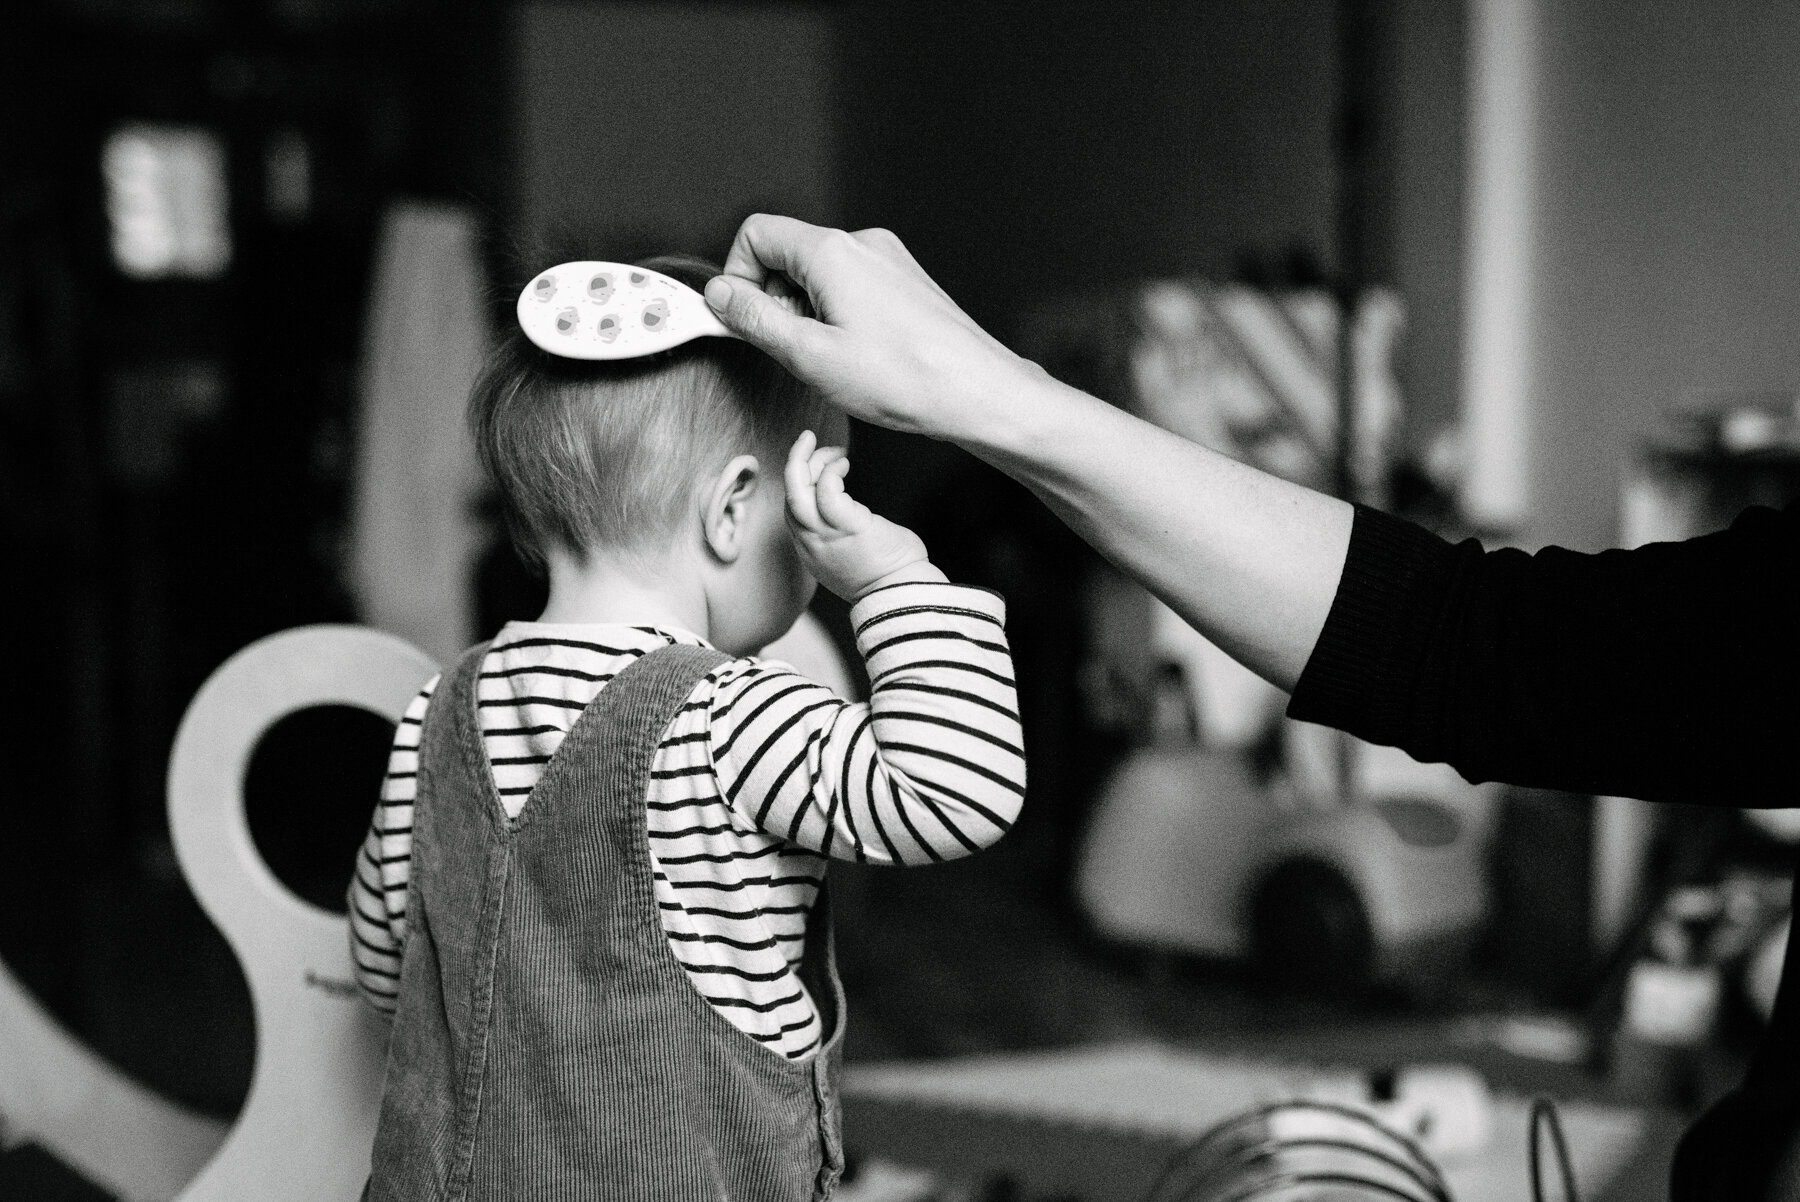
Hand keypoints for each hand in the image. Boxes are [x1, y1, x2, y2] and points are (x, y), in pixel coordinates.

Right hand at [704, 216, 1044, 443]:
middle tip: (791, 348)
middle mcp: (862, 244)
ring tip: (831, 357)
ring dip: (807, 311)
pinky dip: (838, 314)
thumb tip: (718, 295)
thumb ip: (755, 320)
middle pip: (788, 252)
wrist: (978, 392)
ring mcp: (888, 260)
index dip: (738, 276)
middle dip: (774, 298)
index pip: (757, 233)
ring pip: (819, 272)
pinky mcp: (905, 282)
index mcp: (833, 251)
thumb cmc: (905, 378)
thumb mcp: (809, 355)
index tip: (744, 318)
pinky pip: (851, 285)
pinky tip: (858, 355)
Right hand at [783, 430, 945, 599]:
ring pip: (797, 490)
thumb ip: (840, 537)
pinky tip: (846, 463)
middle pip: (789, 495)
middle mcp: (811, 543)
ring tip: (829, 447)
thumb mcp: (852, 557)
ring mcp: (826, 535)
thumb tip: (849, 519)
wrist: (904, 595)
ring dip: (808, 460)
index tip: (821, 467)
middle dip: (795, 462)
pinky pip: (826, 491)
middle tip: (809, 439)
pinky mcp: (846, 527)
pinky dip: (831, 471)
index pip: (792, 509)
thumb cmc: (887, 575)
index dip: (801, 482)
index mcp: (812, 550)